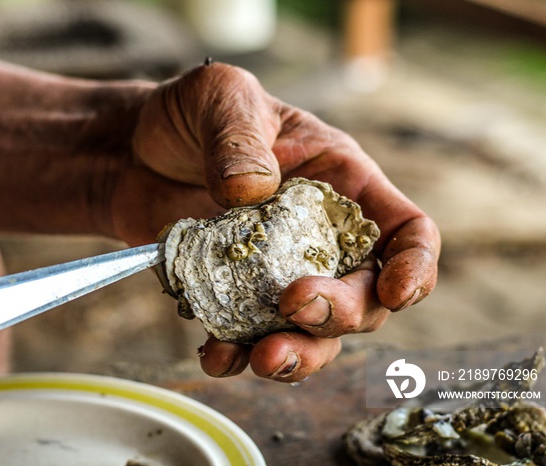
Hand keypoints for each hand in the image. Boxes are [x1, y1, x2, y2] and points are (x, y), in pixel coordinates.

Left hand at [114, 62, 439, 381]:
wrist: (132, 150)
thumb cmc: (191, 114)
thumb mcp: (219, 98)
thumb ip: (238, 137)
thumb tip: (253, 189)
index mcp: (341, 183)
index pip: (406, 232)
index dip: (414, 266)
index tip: (395, 292)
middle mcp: (320, 237)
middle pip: (364, 296)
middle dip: (341, 313)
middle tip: (295, 308)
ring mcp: (279, 273)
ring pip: (315, 333)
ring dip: (299, 354)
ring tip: (263, 359)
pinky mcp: (236, 296)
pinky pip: (251, 339)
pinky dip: (239, 355)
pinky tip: (216, 355)